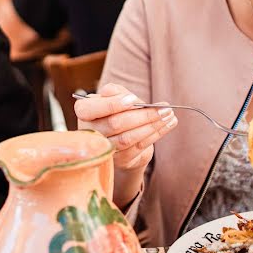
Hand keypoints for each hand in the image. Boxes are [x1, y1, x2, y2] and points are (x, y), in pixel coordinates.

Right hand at [75, 83, 177, 206]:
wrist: (125, 135)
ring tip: (168, 115)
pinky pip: (139, 147)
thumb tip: (114, 93)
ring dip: (152, 126)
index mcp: (84, 112)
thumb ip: (115, 92)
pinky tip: (167, 125)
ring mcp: (105, 149)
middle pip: (115, 124)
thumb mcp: (116, 96)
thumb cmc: (118, 111)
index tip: (133, 100)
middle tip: (164, 108)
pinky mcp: (120, 160)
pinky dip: (156, 135)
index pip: (91, 109)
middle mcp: (90, 133)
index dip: (112, 105)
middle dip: (142, 115)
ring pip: (128, 138)